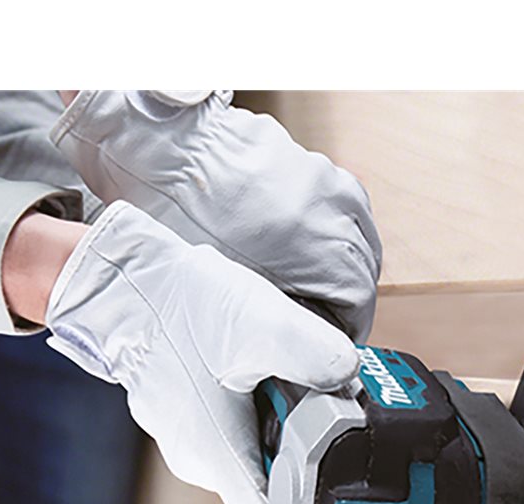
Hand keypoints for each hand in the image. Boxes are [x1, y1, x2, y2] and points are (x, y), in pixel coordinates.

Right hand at [44, 201, 359, 503]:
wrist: (121, 282)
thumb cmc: (177, 306)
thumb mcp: (262, 322)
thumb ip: (316, 353)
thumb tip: (350, 376)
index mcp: (217, 455)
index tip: (339, 485)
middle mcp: (201, 460)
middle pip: (271, 485)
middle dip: (305, 453)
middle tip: (322, 409)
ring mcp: (189, 440)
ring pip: (253, 452)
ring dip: (281, 424)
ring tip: (286, 378)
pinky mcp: (187, 417)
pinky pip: (233, 427)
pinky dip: (256, 406)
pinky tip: (260, 368)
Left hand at [50, 90, 381, 339]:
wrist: (158, 147)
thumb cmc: (178, 212)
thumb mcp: (228, 281)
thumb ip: (279, 306)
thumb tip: (303, 327)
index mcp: (314, 241)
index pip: (360, 294)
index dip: (352, 324)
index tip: (340, 337)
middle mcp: (329, 204)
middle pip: (366, 261)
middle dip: (354, 293)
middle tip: (334, 316)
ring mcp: (323, 175)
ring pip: (361, 227)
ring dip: (351, 258)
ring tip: (327, 279)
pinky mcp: (308, 159)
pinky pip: (341, 199)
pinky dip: (338, 225)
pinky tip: (313, 237)